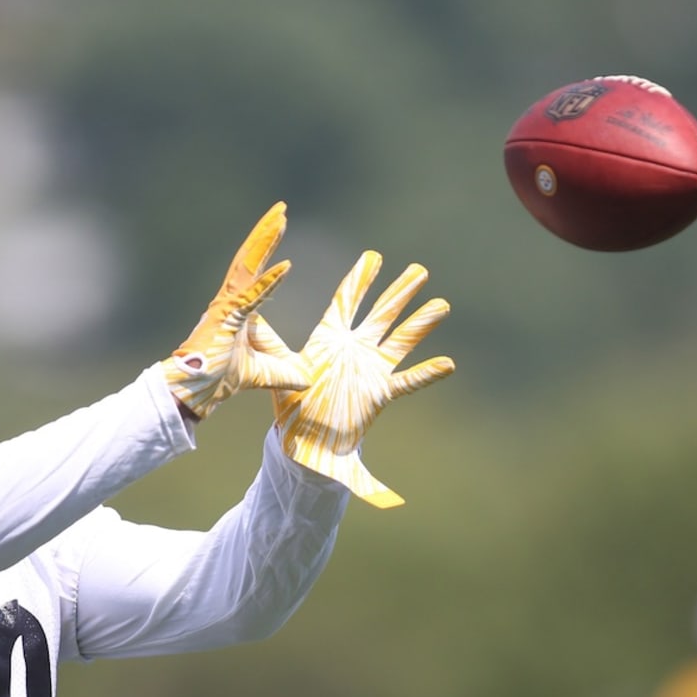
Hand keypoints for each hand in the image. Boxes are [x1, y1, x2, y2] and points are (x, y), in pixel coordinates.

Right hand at [161, 202, 309, 418]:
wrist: (195, 392)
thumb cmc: (218, 380)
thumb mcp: (264, 375)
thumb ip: (284, 373)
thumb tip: (306, 380)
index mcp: (237, 309)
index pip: (255, 272)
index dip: (268, 249)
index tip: (280, 226)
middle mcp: (229, 301)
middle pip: (250, 259)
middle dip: (266, 232)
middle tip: (281, 209)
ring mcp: (226, 307)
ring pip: (247, 266)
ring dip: (264, 241)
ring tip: (280, 217)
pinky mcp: (227, 318)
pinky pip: (252, 296)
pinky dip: (270, 282)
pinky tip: (286, 266)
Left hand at [270, 250, 454, 507]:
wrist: (307, 440)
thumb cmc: (293, 406)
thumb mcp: (282, 368)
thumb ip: (270, 343)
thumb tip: (248, 319)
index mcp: (331, 339)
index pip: (347, 302)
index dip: (360, 279)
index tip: (373, 256)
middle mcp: (355, 349)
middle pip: (382, 313)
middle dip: (400, 291)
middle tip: (419, 269)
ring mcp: (371, 369)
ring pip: (401, 340)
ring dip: (421, 323)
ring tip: (441, 304)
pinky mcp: (380, 393)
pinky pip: (408, 382)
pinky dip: (427, 374)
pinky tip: (447, 363)